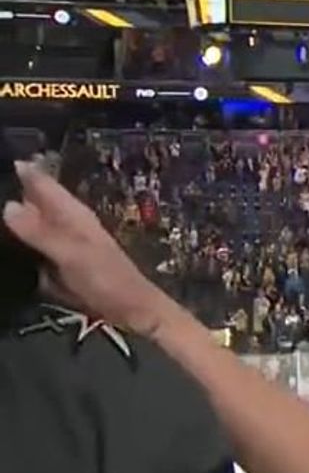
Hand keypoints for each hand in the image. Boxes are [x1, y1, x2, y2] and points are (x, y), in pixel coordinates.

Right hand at [2, 161, 180, 337]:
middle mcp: (68, 224)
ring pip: (34, 225)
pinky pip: (35, 250)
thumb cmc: (108, 280)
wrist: (132, 311)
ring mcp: (65, 245)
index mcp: (74, 215)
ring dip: (16, 222)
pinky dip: (23, 247)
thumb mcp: (73, 254)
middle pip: (35, 202)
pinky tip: (9, 248)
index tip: (0, 162)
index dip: (23, 171)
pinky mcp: (61, 265)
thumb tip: (8, 205)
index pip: (43, 184)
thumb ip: (41, 232)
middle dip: (13, 193)